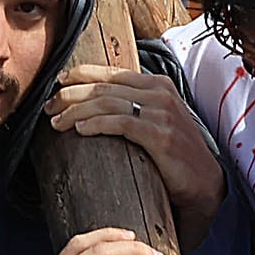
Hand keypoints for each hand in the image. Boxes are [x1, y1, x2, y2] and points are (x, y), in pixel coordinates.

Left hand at [49, 62, 222, 220]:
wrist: (204, 182)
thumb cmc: (176, 154)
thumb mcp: (156, 120)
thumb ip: (135, 106)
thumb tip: (98, 103)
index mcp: (157, 84)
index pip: (111, 72)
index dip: (81, 75)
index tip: (57, 82)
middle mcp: (159, 93)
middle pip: (104, 87)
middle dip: (70, 95)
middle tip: (49, 107)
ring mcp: (161, 112)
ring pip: (107, 102)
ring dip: (76, 111)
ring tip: (57, 123)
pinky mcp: (159, 134)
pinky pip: (119, 123)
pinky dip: (95, 124)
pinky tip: (80, 130)